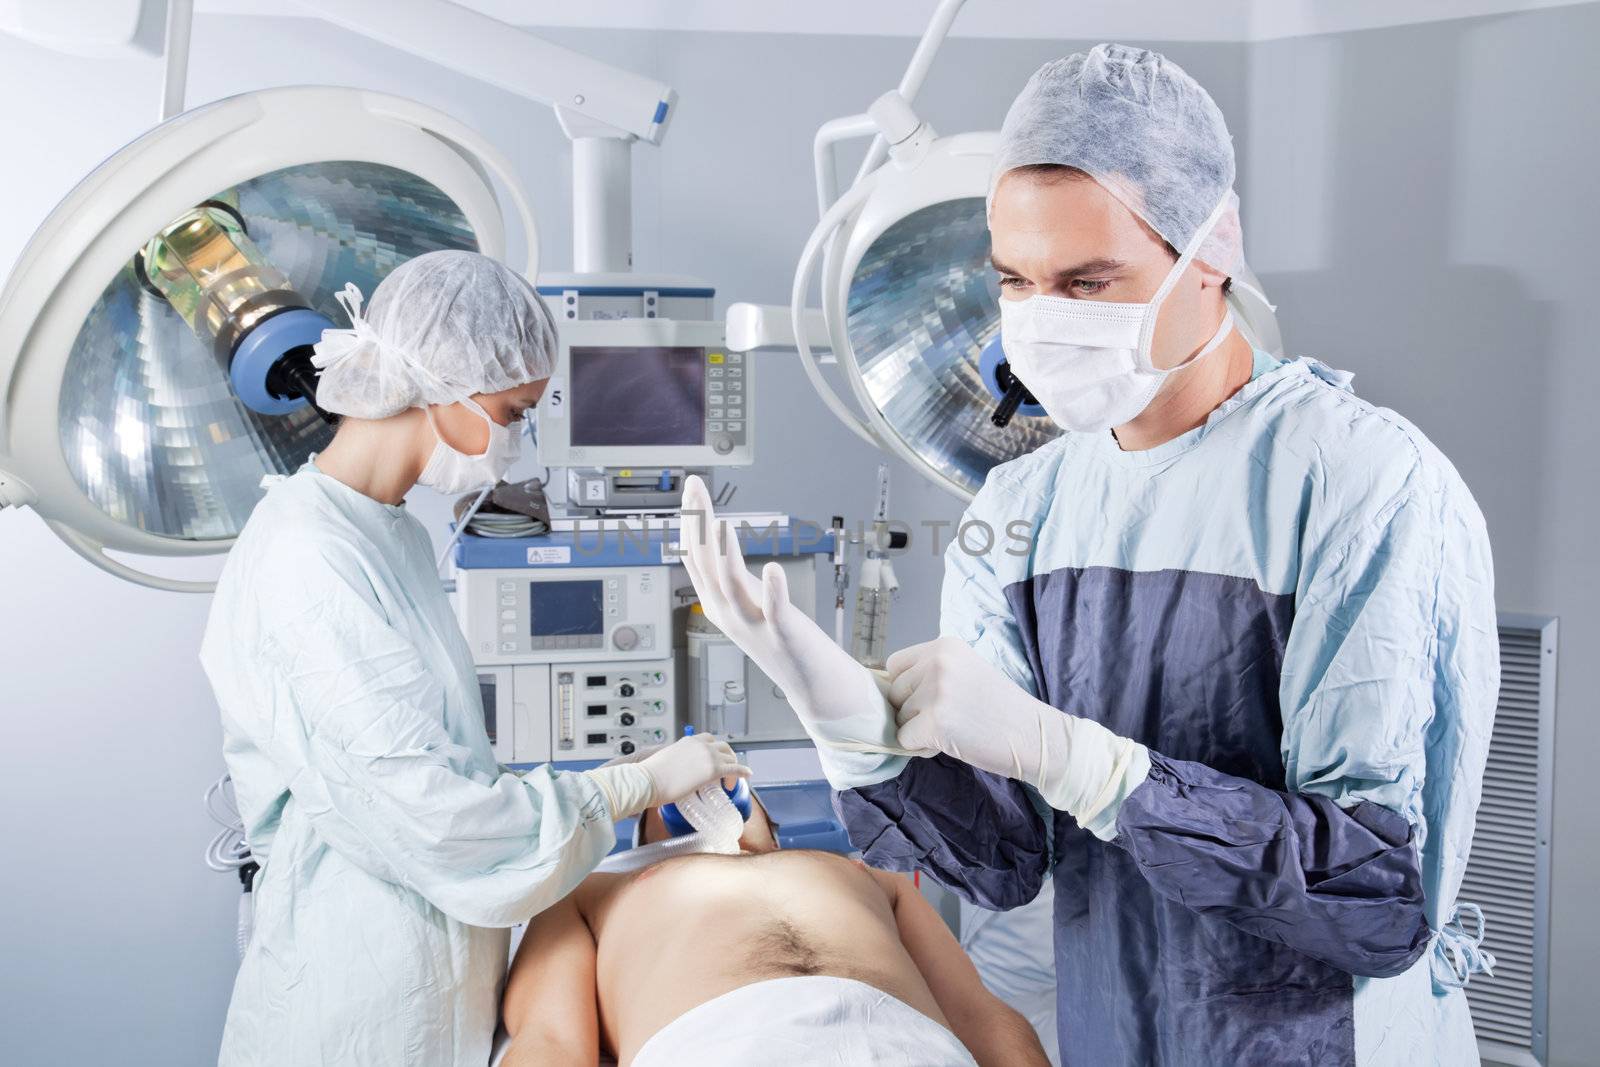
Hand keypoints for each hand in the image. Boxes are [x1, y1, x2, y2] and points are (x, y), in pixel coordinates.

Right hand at [639, 733, 750, 806]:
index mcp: (688, 741)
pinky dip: (743, 771)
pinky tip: (747, 775)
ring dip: (733, 766)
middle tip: (726, 771)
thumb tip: (670, 773)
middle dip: (727, 757)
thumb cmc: (651, 775)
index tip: (714, 759)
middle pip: (723, 746)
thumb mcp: (665, 761)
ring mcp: (708, 756)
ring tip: (730, 780)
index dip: (714, 750)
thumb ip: (674, 763)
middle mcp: (700, 744)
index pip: (708, 740)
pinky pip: (735, 768)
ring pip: (730, 756)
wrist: (648, 780)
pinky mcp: (714, 769)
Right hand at [678, 476, 892, 747]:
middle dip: (698, 525)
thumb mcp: (749, 602)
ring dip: (723, 554)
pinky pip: (775, 611)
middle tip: (694, 489)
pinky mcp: (784, 635)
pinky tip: (772, 568)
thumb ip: (731, 576)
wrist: (815, 685)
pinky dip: (772, 590)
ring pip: (729, 586)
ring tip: (720, 523)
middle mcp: (730, 614)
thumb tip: (716, 543)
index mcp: (720, 604)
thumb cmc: (785, 640)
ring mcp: (755, 626)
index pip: (695, 557)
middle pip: (704, 564)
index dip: (692, 522)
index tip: (691, 489)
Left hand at [887, 637, 1048, 778]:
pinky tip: (949, 743)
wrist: (1033, 735)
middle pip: (894, 693)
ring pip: (899, 718)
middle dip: (912, 711)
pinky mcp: (935, 723)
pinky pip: (904, 739)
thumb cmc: (1000, 707)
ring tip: (953, 729)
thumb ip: (932, 671)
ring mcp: (936, 692)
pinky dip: (920, 747)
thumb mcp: (966, 670)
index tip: (929, 699)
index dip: (906, 688)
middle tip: (948, 718)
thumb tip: (887, 688)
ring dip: (918, 730)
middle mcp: (937, 663)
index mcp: (944, 646)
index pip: (895, 665)